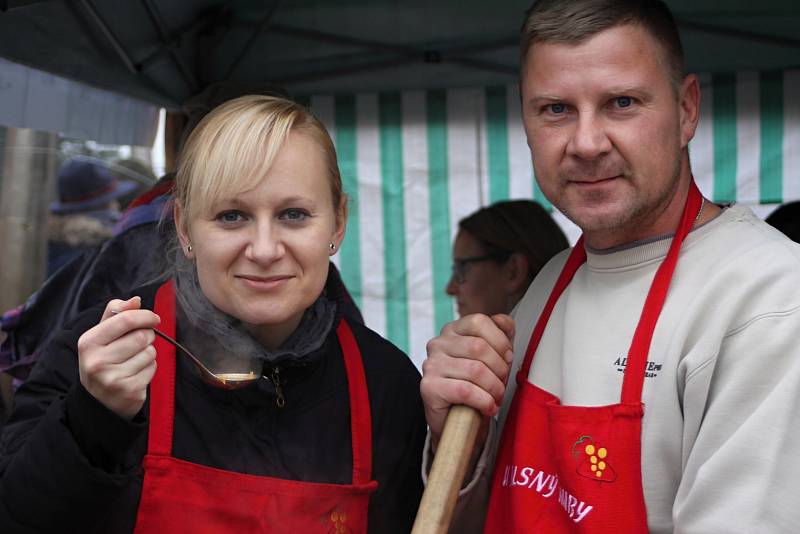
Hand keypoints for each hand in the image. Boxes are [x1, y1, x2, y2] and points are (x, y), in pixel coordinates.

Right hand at [77, 296, 160, 419]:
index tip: (154, 318)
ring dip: (149, 353)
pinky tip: (136, 373)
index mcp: (88, 343)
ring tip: (134, 360)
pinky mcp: (130, 391)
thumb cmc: (102, 362)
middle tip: (140, 342)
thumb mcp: (100, 337)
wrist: (97, 402)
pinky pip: (153, 368)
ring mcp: (113, 379)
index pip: (125, 320)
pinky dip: (150, 368)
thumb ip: (115, 315)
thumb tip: (135, 300)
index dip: (145, 315)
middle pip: (141, 336)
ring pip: (150, 353)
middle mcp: (97, 362)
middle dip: (147, 336)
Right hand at [420, 313, 514, 448]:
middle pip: (479, 346)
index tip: (507, 358)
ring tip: (496, 397)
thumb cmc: (476, 385)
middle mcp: (438, 344)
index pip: (479, 321)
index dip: (500, 340)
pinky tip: (488, 407)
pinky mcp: (429, 387)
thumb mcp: (494, 356)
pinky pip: (465, 390)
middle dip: (499, 368)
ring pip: (475, 370)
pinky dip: (484, 401)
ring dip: (494, 388)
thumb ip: (501, 333)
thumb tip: (503, 321)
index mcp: (453, 330)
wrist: (458, 421)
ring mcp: (431, 364)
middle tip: (502, 383)